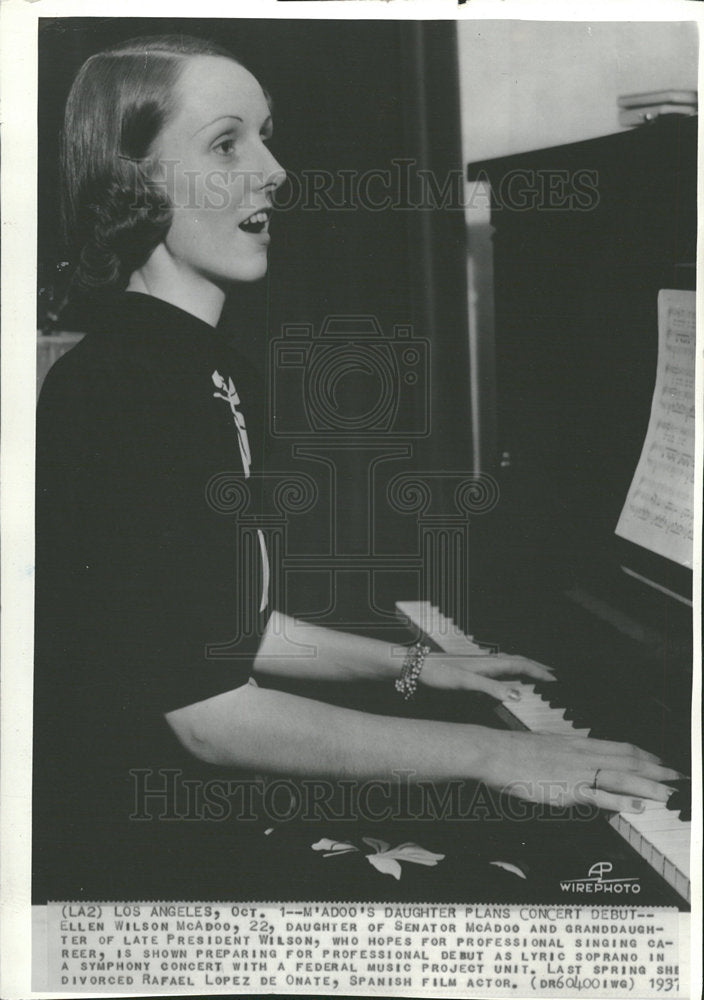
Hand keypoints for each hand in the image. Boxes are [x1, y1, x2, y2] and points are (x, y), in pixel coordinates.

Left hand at [421, 651, 554, 700]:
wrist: (416, 668)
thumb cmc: (439, 674)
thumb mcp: (465, 683)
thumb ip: (491, 689)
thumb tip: (517, 695)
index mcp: (490, 663)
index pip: (521, 665)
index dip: (539, 672)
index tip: (555, 680)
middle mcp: (487, 662)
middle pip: (517, 661)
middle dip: (535, 667)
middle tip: (551, 675)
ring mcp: (479, 665)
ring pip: (508, 664)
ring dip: (523, 668)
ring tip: (534, 675)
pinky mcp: (471, 670)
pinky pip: (498, 669)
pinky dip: (509, 672)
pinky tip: (505, 680)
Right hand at [483, 730, 681, 811]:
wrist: (493, 751)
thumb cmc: (512, 752)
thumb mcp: (544, 747)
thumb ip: (563, 755)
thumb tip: (574, 761)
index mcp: (576, 744)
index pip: (620, 748)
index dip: (644, 756)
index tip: (661, 763)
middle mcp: (581, 754)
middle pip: (628, 761)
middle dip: (657, 771)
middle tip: (679, 779)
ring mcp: (575, 771)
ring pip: (620, 778)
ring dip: (648, 787)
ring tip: (670, 795)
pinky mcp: (565, 789)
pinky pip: (598, 796)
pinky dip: (620, 802)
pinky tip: (637, 807)